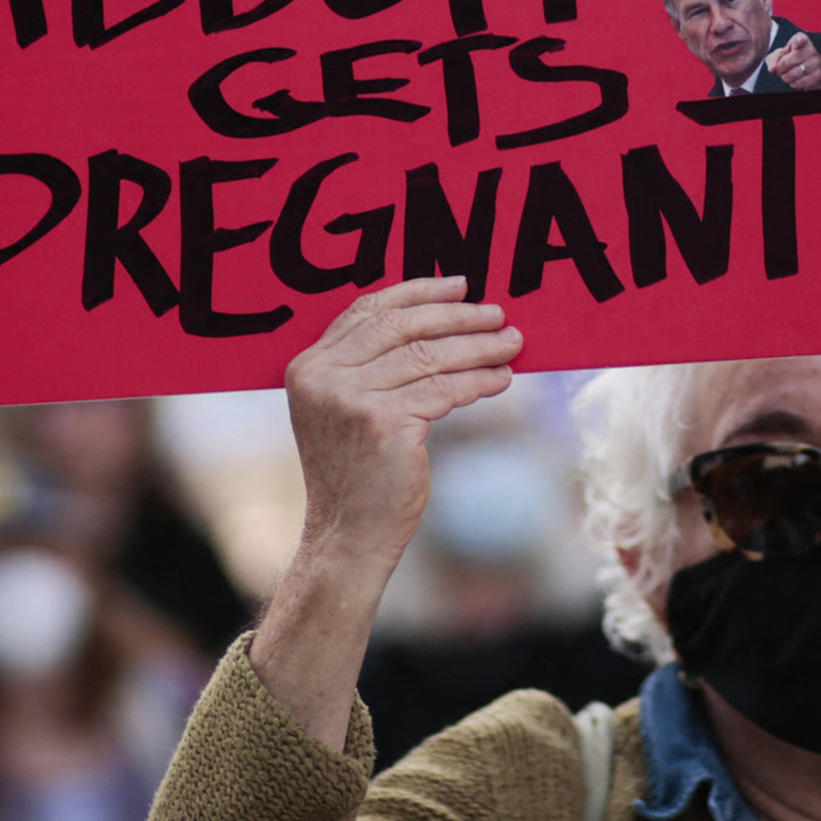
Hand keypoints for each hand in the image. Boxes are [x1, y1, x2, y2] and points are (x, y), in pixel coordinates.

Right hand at [283, 277, 523, 567]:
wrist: (347, 535)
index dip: (418, 293)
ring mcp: (352, 400)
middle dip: (456, 316)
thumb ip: (368, 367)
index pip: (368, 311)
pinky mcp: (385, 424)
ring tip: (512, 343)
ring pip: (429, 356)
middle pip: (402, 326)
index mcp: (308, 366)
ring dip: (478, 347)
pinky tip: (501, 378)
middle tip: (497, 313)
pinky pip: (444, 389)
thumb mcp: (343, 411)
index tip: (460, 285)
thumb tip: (437, 323)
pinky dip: (478, 380)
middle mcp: (324, 377)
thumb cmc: (356, 473)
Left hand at [766, 31, 820, 90]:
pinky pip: (798, 84)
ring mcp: (816, 64)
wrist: (819, 67)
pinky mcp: (818, 77)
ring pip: (791, 76)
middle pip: (785, 63)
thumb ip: (774, 58)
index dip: (797, 42)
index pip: (800, 40)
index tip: (799, 41)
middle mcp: (811, 50)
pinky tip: (798, 79)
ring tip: (790, 74)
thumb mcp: (784, 53)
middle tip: (782, 70)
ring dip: (786, 78)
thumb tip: (772, 69)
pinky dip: (794, 84)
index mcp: (802, 40)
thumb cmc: (796, 57)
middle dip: (780, 70)